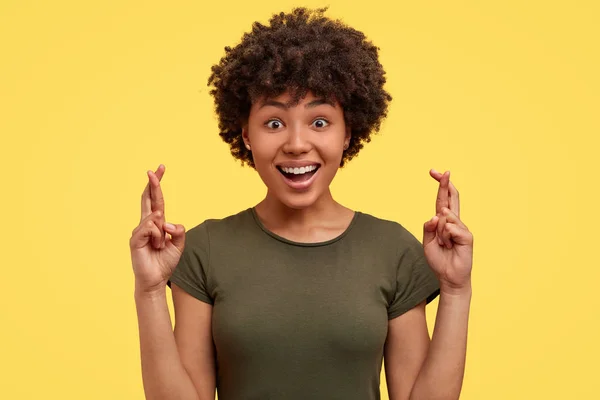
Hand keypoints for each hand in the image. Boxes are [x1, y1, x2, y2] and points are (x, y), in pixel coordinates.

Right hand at [129, 164, 185, 293]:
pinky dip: (157, 236)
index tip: (160, 169)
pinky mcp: (135, 239)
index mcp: (156, 224)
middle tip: (154, 169)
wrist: (155, 280)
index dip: (157, 185)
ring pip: (155, 218)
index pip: (156, 200)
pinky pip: (150, 228)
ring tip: (160, 246)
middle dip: (152, 183)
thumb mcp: (179, 245)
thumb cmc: (165, 262)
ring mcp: (138, 231)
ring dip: (162, 233)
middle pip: (148, 199)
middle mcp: (146, 224)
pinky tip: (156, 244)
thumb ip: (178, 231)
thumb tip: (167, 221)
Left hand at [423, 169, 473, 293]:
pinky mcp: (467, 236)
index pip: (442, 199)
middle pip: (451, 198)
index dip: (440, 186)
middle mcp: (454, 222)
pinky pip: (451, 227)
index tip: (435, 172)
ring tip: (443, 244)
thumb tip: (436, 215)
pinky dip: (445, 236)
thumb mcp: (427, 242)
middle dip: (445, 184)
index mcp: (444, 221)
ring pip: (445, 217)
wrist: (448, 277)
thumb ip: (428, 228)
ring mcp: (462, 228)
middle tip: (442, 172)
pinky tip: (449, 245)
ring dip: (439, 232)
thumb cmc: (439, 259)